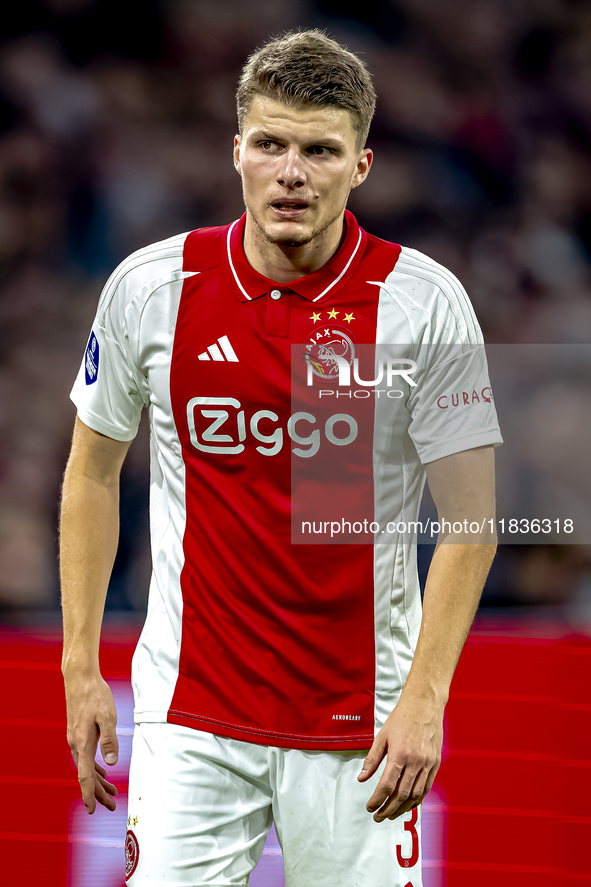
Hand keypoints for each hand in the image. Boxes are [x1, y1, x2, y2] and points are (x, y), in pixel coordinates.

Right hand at [64, 672, 118, 813]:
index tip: (92, 811)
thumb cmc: (95, 695)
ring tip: (112, 793)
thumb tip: (111, 764)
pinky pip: (86, 757)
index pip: (85, 776)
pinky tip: (103, 771)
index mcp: (83, 743)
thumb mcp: (108, 716)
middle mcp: (76, 744)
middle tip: (112, 806)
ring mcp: (75, 739)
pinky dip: (95, 768)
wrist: (79, 678)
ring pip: (86, 767)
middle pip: (86, 776)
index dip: (89, 795)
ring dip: (98, 782)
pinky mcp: (78, 733)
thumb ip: (110, 740)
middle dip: (99, 793)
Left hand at [357, 692, 442, 821]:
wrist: (425, 705)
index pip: (386, 785)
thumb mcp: (382, 736)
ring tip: (392, 814)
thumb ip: (372, 759)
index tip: (370, 807)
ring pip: (415, 795)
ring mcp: (427, 763)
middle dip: (388, 809)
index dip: (377, 800)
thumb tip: (362, 778)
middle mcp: (415, 761)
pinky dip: (417, 800)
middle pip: (401, 794)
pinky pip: (427, 787)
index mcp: (399, 754)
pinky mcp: (435, 763)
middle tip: (378, 816)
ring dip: (403, 808)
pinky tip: (409, 805)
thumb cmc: (402, 718)